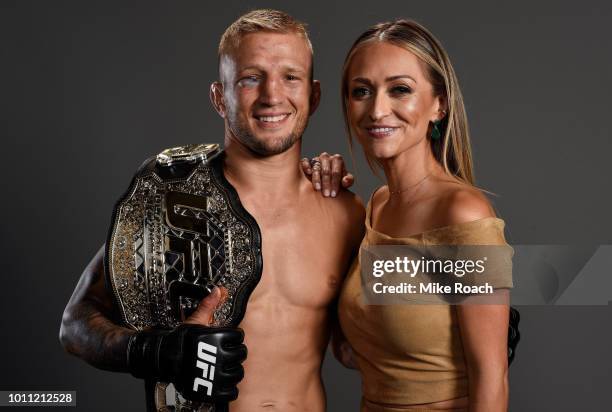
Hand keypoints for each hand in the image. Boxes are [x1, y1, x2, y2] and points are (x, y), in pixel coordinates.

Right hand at [127, 287, 246, 402]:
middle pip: (241, 354)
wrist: (163, 359)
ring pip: (238, 372)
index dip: (235, 336)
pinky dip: (230, 388)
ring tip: (225, 366)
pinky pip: (231, 391)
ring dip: (234, 369)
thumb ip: (209, 306)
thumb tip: (218, 291)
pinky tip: (224, 382)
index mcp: (217, 337)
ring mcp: (217, 374)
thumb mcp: (194, 320)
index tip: (230, 338)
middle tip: (227, 352)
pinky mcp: (213, 389)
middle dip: (235, 352)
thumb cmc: (179, 340)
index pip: (239, 336)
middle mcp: (219, 356)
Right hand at [301, 152, 353, 196]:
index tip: (333, 194)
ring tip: (318, 189)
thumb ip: (349, 181)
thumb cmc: (338, 180)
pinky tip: (308, 173)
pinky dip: (306, 166)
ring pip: (316, 167)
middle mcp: (326, 157)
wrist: (328, 180)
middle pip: (326, 170)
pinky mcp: (307, 161)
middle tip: (326, 195)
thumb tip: (345, 181)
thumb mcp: (345, 182)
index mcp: (337, 159)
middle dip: (326, 183)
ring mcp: (316, 159)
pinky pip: (305, 161)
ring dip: (317, 179)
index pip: (336, 171)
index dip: (335, 183)